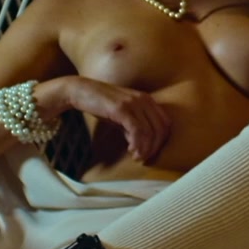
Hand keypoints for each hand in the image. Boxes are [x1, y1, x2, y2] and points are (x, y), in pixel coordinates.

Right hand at [42, 76, 171, 162]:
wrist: (82, 90)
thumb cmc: (102, 104)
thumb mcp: (122, 115)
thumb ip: (134, 127)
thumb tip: (141, 144)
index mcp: (147, 100)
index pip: (166, 124)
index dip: (160, 141)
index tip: (149, 152)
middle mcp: (144, 99)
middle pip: (161, 129)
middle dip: (154, 148)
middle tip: (142, 158)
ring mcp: (134, 103)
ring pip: (150, 132)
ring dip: (145, 149)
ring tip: (136, 157)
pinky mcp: (122, 108)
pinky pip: (137, 130)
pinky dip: (137, 144)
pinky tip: (131, 150)